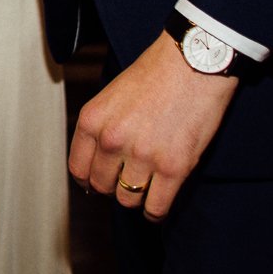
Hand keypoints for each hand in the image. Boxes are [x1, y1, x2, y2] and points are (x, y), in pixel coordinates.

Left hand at [68, 33, 237, 221]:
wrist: (194, 62)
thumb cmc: (157, 73)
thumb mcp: (112, 94)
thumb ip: (102, 126)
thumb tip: (97, 161)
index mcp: (92, 120)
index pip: (78, 168)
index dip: (89, 179)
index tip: (98, 180)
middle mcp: (111, 140)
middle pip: (102, 186)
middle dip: (113, 186)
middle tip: (127, 179)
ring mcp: (142, 155)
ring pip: (127, 199)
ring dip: (136, 196)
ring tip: (146, 186)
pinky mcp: (173, 167)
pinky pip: (156, 208)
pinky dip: (155, 211)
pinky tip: (158, 202)